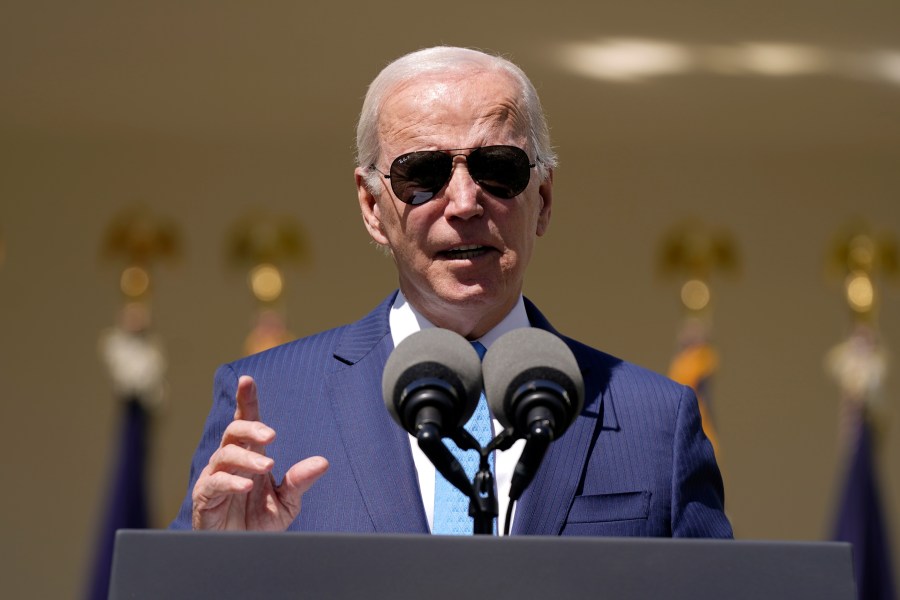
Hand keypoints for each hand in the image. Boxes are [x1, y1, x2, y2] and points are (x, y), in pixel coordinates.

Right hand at [191, 375, 328, 529]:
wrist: (243, 551)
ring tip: (268, 466)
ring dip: (247, 458)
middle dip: (251, 427)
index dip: (247, 400)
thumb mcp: (287, 502)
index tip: (248, 380)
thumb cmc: (260, 522)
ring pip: (225, 454)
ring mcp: (216, 476)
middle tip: (271, 434)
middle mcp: (231, 461)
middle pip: (234, 431)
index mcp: (251, 455)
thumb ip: (300, 481)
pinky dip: (230, 481)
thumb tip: (323, 462)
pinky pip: (214, 482)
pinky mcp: (205, 496)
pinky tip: (246, 485)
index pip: (247, 421)